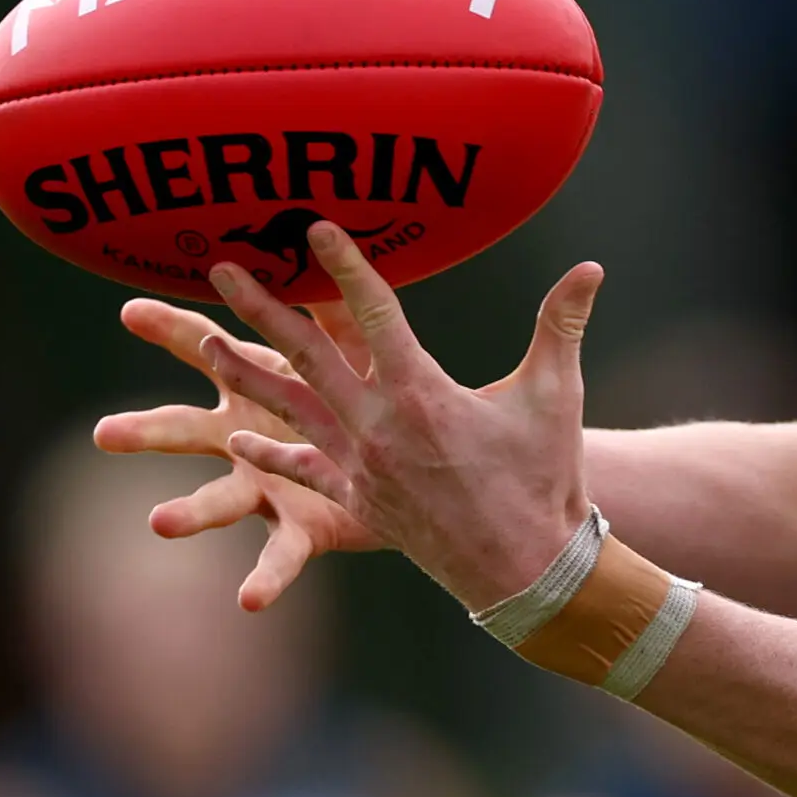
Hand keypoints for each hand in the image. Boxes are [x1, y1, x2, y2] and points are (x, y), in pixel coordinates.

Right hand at [95, 297, 386, 608]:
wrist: (401, 469)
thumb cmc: (366, 397)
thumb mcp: (353, 348)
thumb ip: (338, 304)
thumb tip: (329, 241)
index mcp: (256, 386)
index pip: (206, 349)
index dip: (172, 329)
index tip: (130, 311)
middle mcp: (244, 436)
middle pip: (185, 428)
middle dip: (146, 430)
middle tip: (101, 434)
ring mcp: (265, 486)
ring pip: (218, 498)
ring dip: (188, 511)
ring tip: (158, 522)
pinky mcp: (298, 527)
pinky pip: (280, 555)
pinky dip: (265, 577)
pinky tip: (248, 600)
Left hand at [191, 220, 602, 615]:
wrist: (527, 568)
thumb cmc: (543, 478)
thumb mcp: (554, 396)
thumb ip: (563, 325)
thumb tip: (592, 269)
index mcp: (421, 392)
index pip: (374, 312)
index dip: (344, 266)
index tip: (315, 227)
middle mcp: (377, 425)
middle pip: (307, 354)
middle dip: (261, 306)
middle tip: (224, 268)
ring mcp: (361, 465)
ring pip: (287, 409)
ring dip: (243, 373)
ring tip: (204, 342)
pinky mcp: (359, 499)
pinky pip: (303, 470)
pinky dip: (269, 456)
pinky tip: (236, 443)